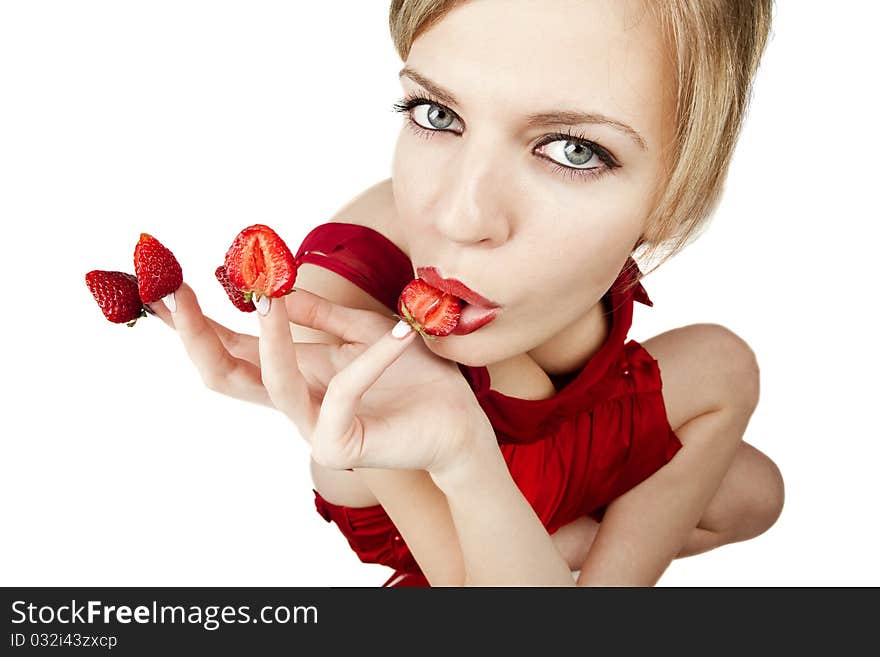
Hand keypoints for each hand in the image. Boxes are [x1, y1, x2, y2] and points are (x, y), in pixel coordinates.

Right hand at [146, 282, 495, 472]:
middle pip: (224, 375)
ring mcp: (313, 428)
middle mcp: (294, 402)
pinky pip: (345, 390)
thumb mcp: (363, 331)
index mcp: (294, 374)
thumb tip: (277, 288)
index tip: (163, 283)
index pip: (230, 349)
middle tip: (175, 290)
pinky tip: (399, 331)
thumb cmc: (414, 377)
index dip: (193, 320)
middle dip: (195, 334)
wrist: (458, 422)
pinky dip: (372, 356)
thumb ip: (321, 315)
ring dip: (269, 336)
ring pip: (272, 384)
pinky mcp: (343, 445)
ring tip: (267, 293)